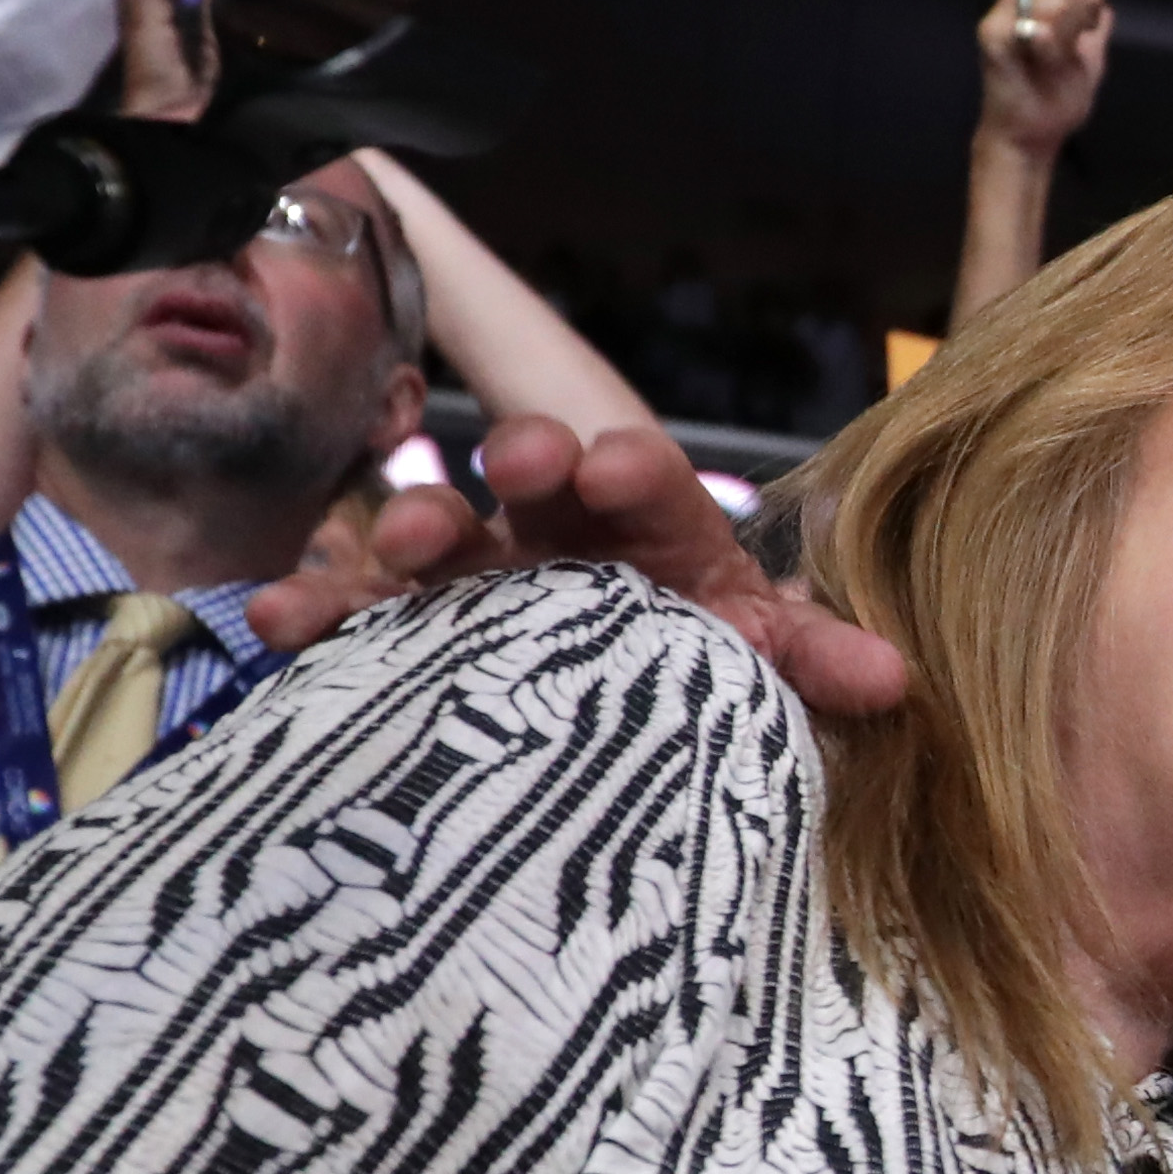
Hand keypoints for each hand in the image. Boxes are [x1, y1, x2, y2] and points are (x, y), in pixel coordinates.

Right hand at [245, 415, 907, 715]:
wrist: (626, 711)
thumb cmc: (696, 654)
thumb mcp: (752, 650)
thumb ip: (810, 658)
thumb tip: (894, 678)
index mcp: (654, 527)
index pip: (648, 480)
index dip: (630, 468)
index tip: (611, 462)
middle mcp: (563, 537)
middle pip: (540, 485)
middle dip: (526, 465)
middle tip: (515, 462)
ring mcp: (484, 581)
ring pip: (448, 539)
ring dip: (423, 530)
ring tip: (404, 536)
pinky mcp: (418, 633)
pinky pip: (364, 615)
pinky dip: (323, 612)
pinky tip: (278, 618)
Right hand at [976, 0, 1112, 158]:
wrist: (1034, 133)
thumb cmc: (1058, 99)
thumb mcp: (1090, 61)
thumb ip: (1096, 31)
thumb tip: (1106, 9)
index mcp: (1045, 1)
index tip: (1089, 28)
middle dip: (1078, 15)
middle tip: (1071, 47)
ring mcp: (1005, 13)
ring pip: (1049, 0)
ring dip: (1063, 34)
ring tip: (1052, 61)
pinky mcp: (991, 32)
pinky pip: (1026, 22)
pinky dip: (1043, 42)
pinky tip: (1041, 57)